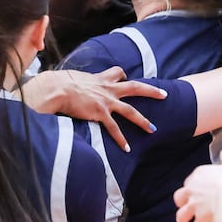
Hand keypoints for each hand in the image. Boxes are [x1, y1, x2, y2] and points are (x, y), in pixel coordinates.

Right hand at [25, 67, 166, 150]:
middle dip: (151, 91)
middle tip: (164, 95)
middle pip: (135, 87)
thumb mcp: (74, 78)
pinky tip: (126, 148)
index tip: (125, 78)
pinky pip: (114, 128)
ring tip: (152, 129)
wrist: (56, 89)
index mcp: (100, 79)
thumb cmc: (59, 83)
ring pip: (130, 111)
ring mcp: (106, 101)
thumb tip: (70, 84)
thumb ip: (79, 82)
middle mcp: (107, 89)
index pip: (117, 73)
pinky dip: (121, 139)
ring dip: (142, 121)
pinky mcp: (100, 113)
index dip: (122, 76)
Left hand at [173, 151, 221, 221]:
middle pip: (180, 196)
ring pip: (182, 213)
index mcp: (198, 175)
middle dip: (181, 201)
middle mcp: (192, 190)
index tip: (198, 188)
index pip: (191, 179)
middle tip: (183, 205)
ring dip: (182, 219)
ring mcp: (194, 205)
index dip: (193, 184)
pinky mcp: (199, 218)